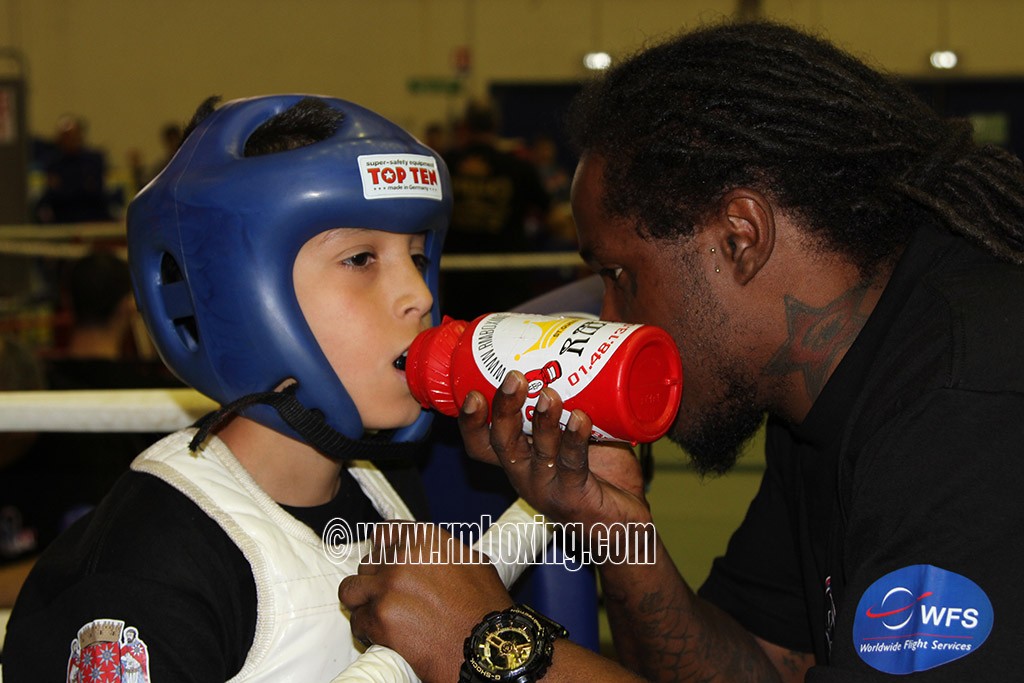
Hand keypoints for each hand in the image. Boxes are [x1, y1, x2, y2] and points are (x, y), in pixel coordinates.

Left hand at [338, 521, 513, 682]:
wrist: (486, 645)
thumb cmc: (486, 608)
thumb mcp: (474, 563)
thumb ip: (445, 553)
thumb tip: (437, 555)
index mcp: (424, 539)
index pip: (384, 535)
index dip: (384, 552)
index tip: (385, 564)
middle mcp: (402, 558)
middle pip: (368, 564)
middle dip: (376, 581)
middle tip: (389, 597)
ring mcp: (387, 587)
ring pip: (352, 590)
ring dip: (362, 602)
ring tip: (376, 614)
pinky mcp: (379, 618)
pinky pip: (357, 621)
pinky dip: (365, 629)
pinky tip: (380, 634)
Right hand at [458, 371, 651, 537]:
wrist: (625, 526)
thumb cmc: (600, 475)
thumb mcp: (579, 435)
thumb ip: (579, 401)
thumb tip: (589, 346)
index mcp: (519, 458)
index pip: (481, 444)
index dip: (470, 422)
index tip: (471, 392)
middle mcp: (525, 474)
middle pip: (501, 444)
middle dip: (504, 409)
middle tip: (514, 378)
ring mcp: (548, 488)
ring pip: (536, 452)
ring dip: (542, 421)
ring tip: (550, 394)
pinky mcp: (574, 497)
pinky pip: (572, 465)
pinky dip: (575, 440)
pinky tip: (580, 419)